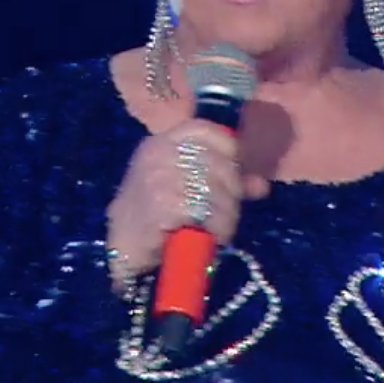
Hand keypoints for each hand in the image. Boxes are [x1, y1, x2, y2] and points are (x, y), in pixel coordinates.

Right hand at [105, 119, 269, 286]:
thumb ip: (222, 182)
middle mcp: (157, 154)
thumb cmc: (153, 220)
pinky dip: (217, 228)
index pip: (203, 129)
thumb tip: (260, 186)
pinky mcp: (161, 205)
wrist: (123, 252)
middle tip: (228, 212)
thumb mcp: (183, 191)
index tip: (236, 170)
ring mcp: (157, 178)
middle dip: (231, 189)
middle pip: (217, 162)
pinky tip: (212, 238)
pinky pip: (206, 212)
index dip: (228, 147)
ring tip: (220, 229)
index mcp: (159, 144)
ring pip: (216, 189)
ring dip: (226, 214)